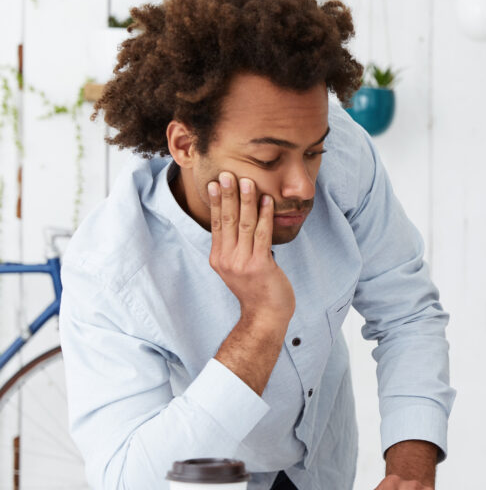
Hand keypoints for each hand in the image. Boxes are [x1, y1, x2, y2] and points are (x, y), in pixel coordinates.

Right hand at [207, 172, 294, 323]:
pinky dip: (265, 216)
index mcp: (218, 257)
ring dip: (246, 201)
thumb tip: (239, 222)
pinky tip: (267, 201)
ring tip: (247, 181)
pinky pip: (262, 235)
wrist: (265, 315)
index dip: (216, 202)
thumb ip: (235, 248)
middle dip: (227, 195)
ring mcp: (242, 262)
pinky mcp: (259, 265)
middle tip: (226, 173)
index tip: (214, 183)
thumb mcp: (237, 268)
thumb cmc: (256, 289)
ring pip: (244, 224)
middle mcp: (226, 259)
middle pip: (227, 220)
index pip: (216, 224)